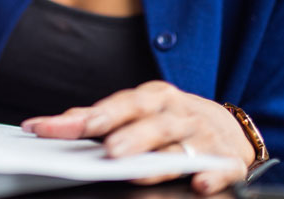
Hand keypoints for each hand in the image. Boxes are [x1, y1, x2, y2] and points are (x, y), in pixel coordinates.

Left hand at [21, 81, 253, 194]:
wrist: (228, 129)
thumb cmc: (171, 120)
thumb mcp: (141, 111)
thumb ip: (102, 118)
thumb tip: (62, 122)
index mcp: (154, 98)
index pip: (120, 104)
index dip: (91, 116)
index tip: (55, 128)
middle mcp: (177, 114)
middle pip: (152, 123)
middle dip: (129, 135)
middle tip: (108, 150)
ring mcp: (203, 137)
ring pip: (180, 147)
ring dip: (159, 158)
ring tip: (135, 170)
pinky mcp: (227, 161)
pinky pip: (222, 168)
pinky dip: (212, 174)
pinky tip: (199, 184)